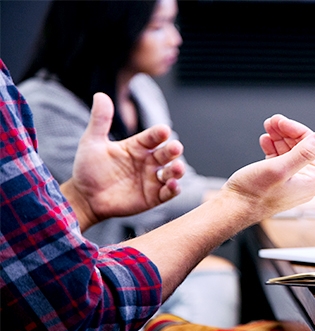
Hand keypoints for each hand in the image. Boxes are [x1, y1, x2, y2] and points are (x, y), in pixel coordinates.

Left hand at [61, 93, 184, 230]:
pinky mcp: (153, 197)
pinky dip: (173, 189)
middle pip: (167, 153)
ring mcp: (152, 179)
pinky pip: (168, 192)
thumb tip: (100, 95)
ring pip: (171, 172)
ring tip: (176, 168)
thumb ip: (100, 120)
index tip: (163, 131)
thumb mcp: (92, 142)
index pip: (153, 137)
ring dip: (177, 170)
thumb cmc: (88, 169)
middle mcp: (148, 161)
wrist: (84, 197)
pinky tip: (173, 185)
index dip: (159, 133)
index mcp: (137, 146)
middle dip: (173, 150)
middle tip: (176, 148)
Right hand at [222, 114, 314, 218]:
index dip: (298, 130)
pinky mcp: (280, 180)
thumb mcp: (280, 168)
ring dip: (280, 137)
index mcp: (313, 180)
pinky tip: (265, 141)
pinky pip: (282, 158)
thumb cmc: (253, 194)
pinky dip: (274, 147)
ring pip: (291, 150)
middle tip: (273, 121)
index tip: (282, 122)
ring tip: (268, 128)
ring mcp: (293, 181)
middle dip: (287, 132)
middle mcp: (306, 182)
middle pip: (303, 146)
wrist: (233, 208)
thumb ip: (304, 152)